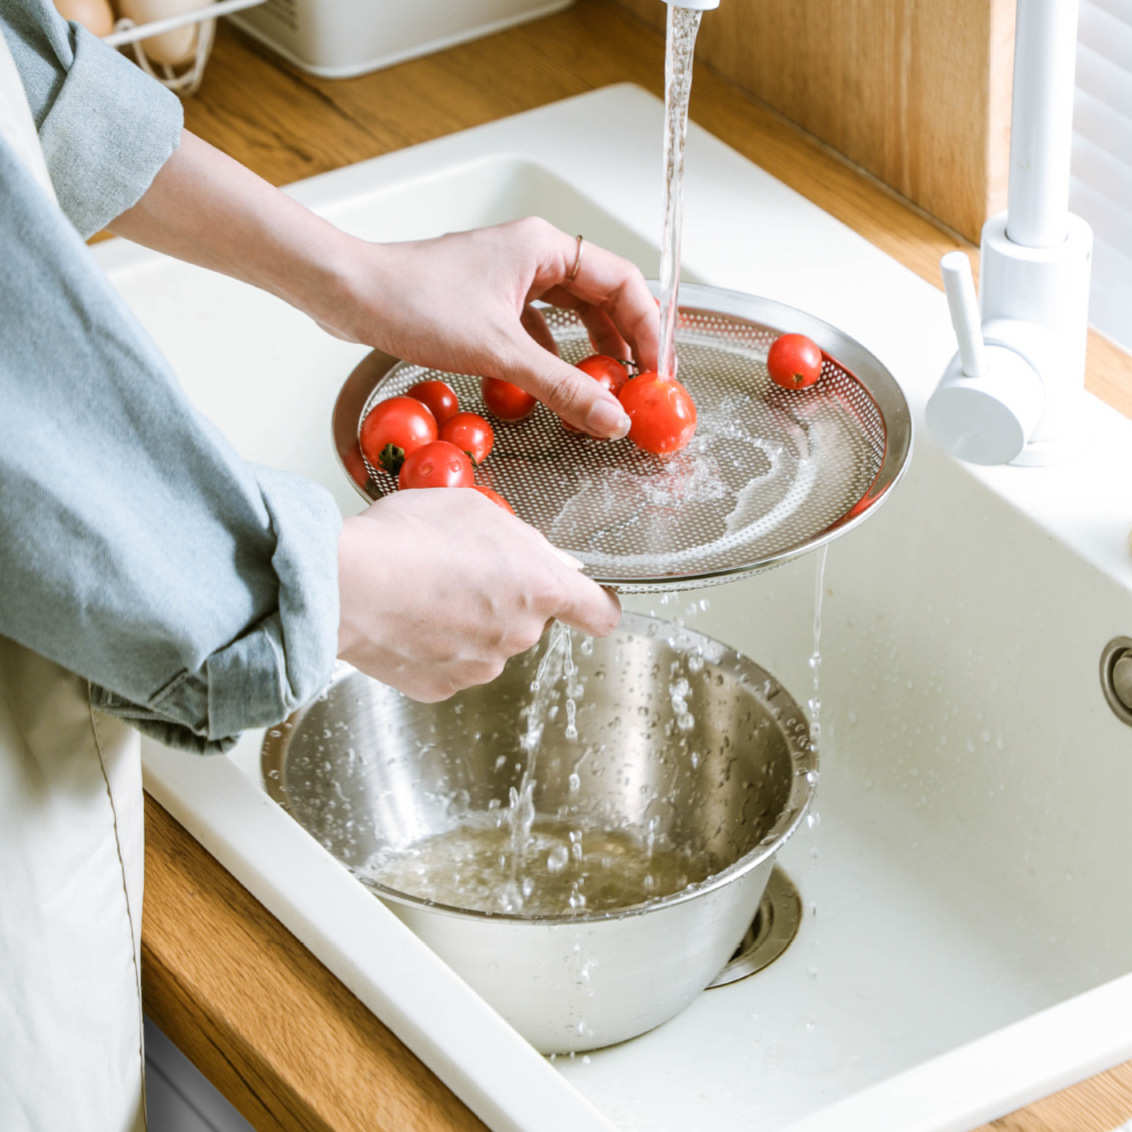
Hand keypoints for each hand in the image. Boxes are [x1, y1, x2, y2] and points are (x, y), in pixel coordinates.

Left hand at [328, 218, 659, 437]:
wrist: (349, 294)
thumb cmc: (414, 304)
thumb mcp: (499, 352)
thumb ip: (562, 387)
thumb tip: (611, 419)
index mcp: (544, 248)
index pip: (624, 282)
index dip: (649, 328)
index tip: (657, 371)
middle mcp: (532, 255)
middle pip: (601, 297)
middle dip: (623, 342)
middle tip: (638, 387)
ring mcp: (508, 276)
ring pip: (569, 313)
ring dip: (590, 350)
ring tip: (606, 389)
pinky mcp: (486, 299)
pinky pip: (537, 326)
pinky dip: (553, 355)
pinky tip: (555, 384)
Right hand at [336, 488, 620, 700]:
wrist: (343, 584)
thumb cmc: (407, 538)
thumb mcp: (476, 510)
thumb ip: (521, 540)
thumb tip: (542, 559)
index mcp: (540, 588)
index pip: (599, 613)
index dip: (595, 605)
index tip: (588, 603)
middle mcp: (520, 635)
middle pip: (532, 621)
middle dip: (509, 599)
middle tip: (464, 570)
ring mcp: (481, 667)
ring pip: (490, 643)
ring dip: (471, 623)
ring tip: (425, 591)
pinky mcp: (442, 687)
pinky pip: (451, 663)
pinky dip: (436, 646)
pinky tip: (408, 619)